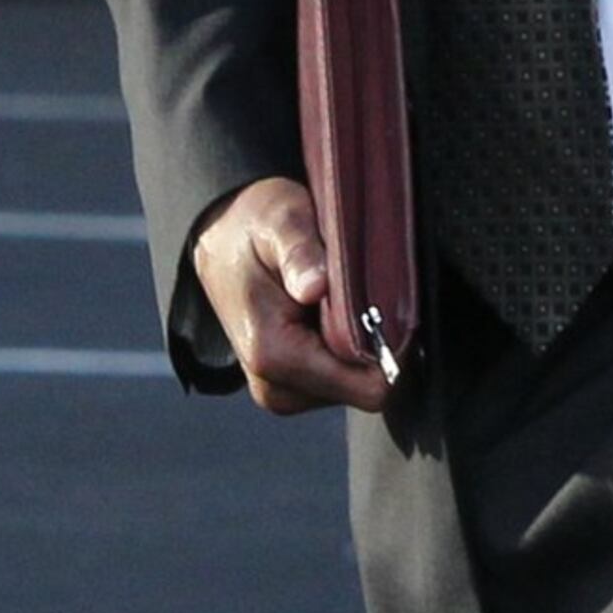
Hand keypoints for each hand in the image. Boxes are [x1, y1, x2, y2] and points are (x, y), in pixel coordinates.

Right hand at [191, 176, 389, 416]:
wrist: (221, 240)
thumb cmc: (253, 227)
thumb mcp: (279, 219)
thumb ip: (299, 252)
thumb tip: (316, 286)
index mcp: (273, 356)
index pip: (367, 385)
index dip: (392, 346)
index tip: (390, 303)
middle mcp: (276, 388)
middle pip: (366, 388)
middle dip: (376, 343)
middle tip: (361, 293)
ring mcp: (282, 392)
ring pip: (357, 385)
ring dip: (361, 345)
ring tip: (340, 298)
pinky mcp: (291, 388)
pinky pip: (342, 380)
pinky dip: (348, 348)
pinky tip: (332, 312)